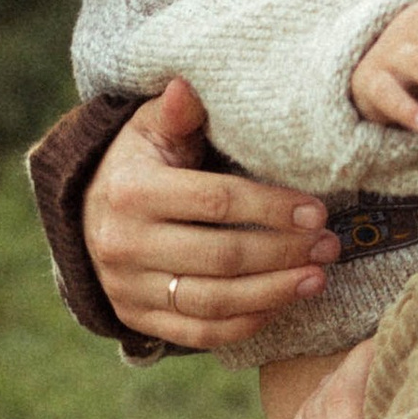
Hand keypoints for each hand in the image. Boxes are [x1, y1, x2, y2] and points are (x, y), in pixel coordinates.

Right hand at [80, 78, 341, 348]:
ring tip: (318, 278)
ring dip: (274, 293)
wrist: (88, 215)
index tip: (317, 211)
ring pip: (214, 302)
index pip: (216, 202)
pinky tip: (283, 305)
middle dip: (283, 253)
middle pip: (221, 257)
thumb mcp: (150, 129)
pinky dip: (246, 324)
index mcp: (131, 191)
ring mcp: (128, 288)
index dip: (271, 208)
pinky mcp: (138, 319)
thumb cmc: (139, 163)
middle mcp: (123, 244)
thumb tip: (187, 85)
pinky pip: (199, 334)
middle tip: (329, 246)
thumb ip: (177, 113)